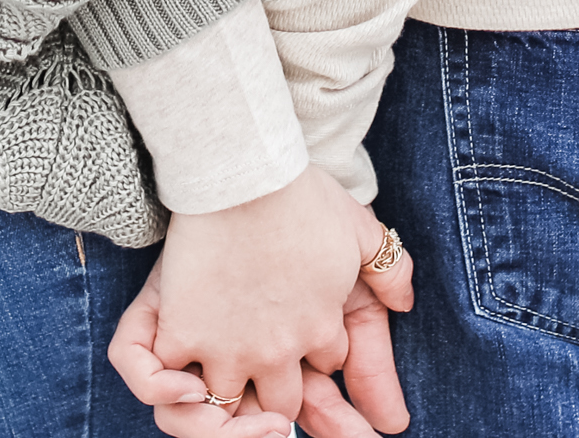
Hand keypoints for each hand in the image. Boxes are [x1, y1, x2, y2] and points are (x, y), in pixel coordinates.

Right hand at [107, 165, 415, 437]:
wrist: (244, 172)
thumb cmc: (300, 193)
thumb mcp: (360, 228)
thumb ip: (391, 268)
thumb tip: (406, 301)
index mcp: (322, 327)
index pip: (329, 363)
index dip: (319, 349)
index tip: (305, 329)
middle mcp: (280, 350)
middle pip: (284, 403)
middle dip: (280, 392)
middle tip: (264, 366)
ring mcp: (231, 347)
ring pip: (233, 406)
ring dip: (232, 399)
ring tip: (225, 380)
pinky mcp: (186, 333)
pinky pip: (173, 384)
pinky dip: (173, 386)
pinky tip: (184, 374)